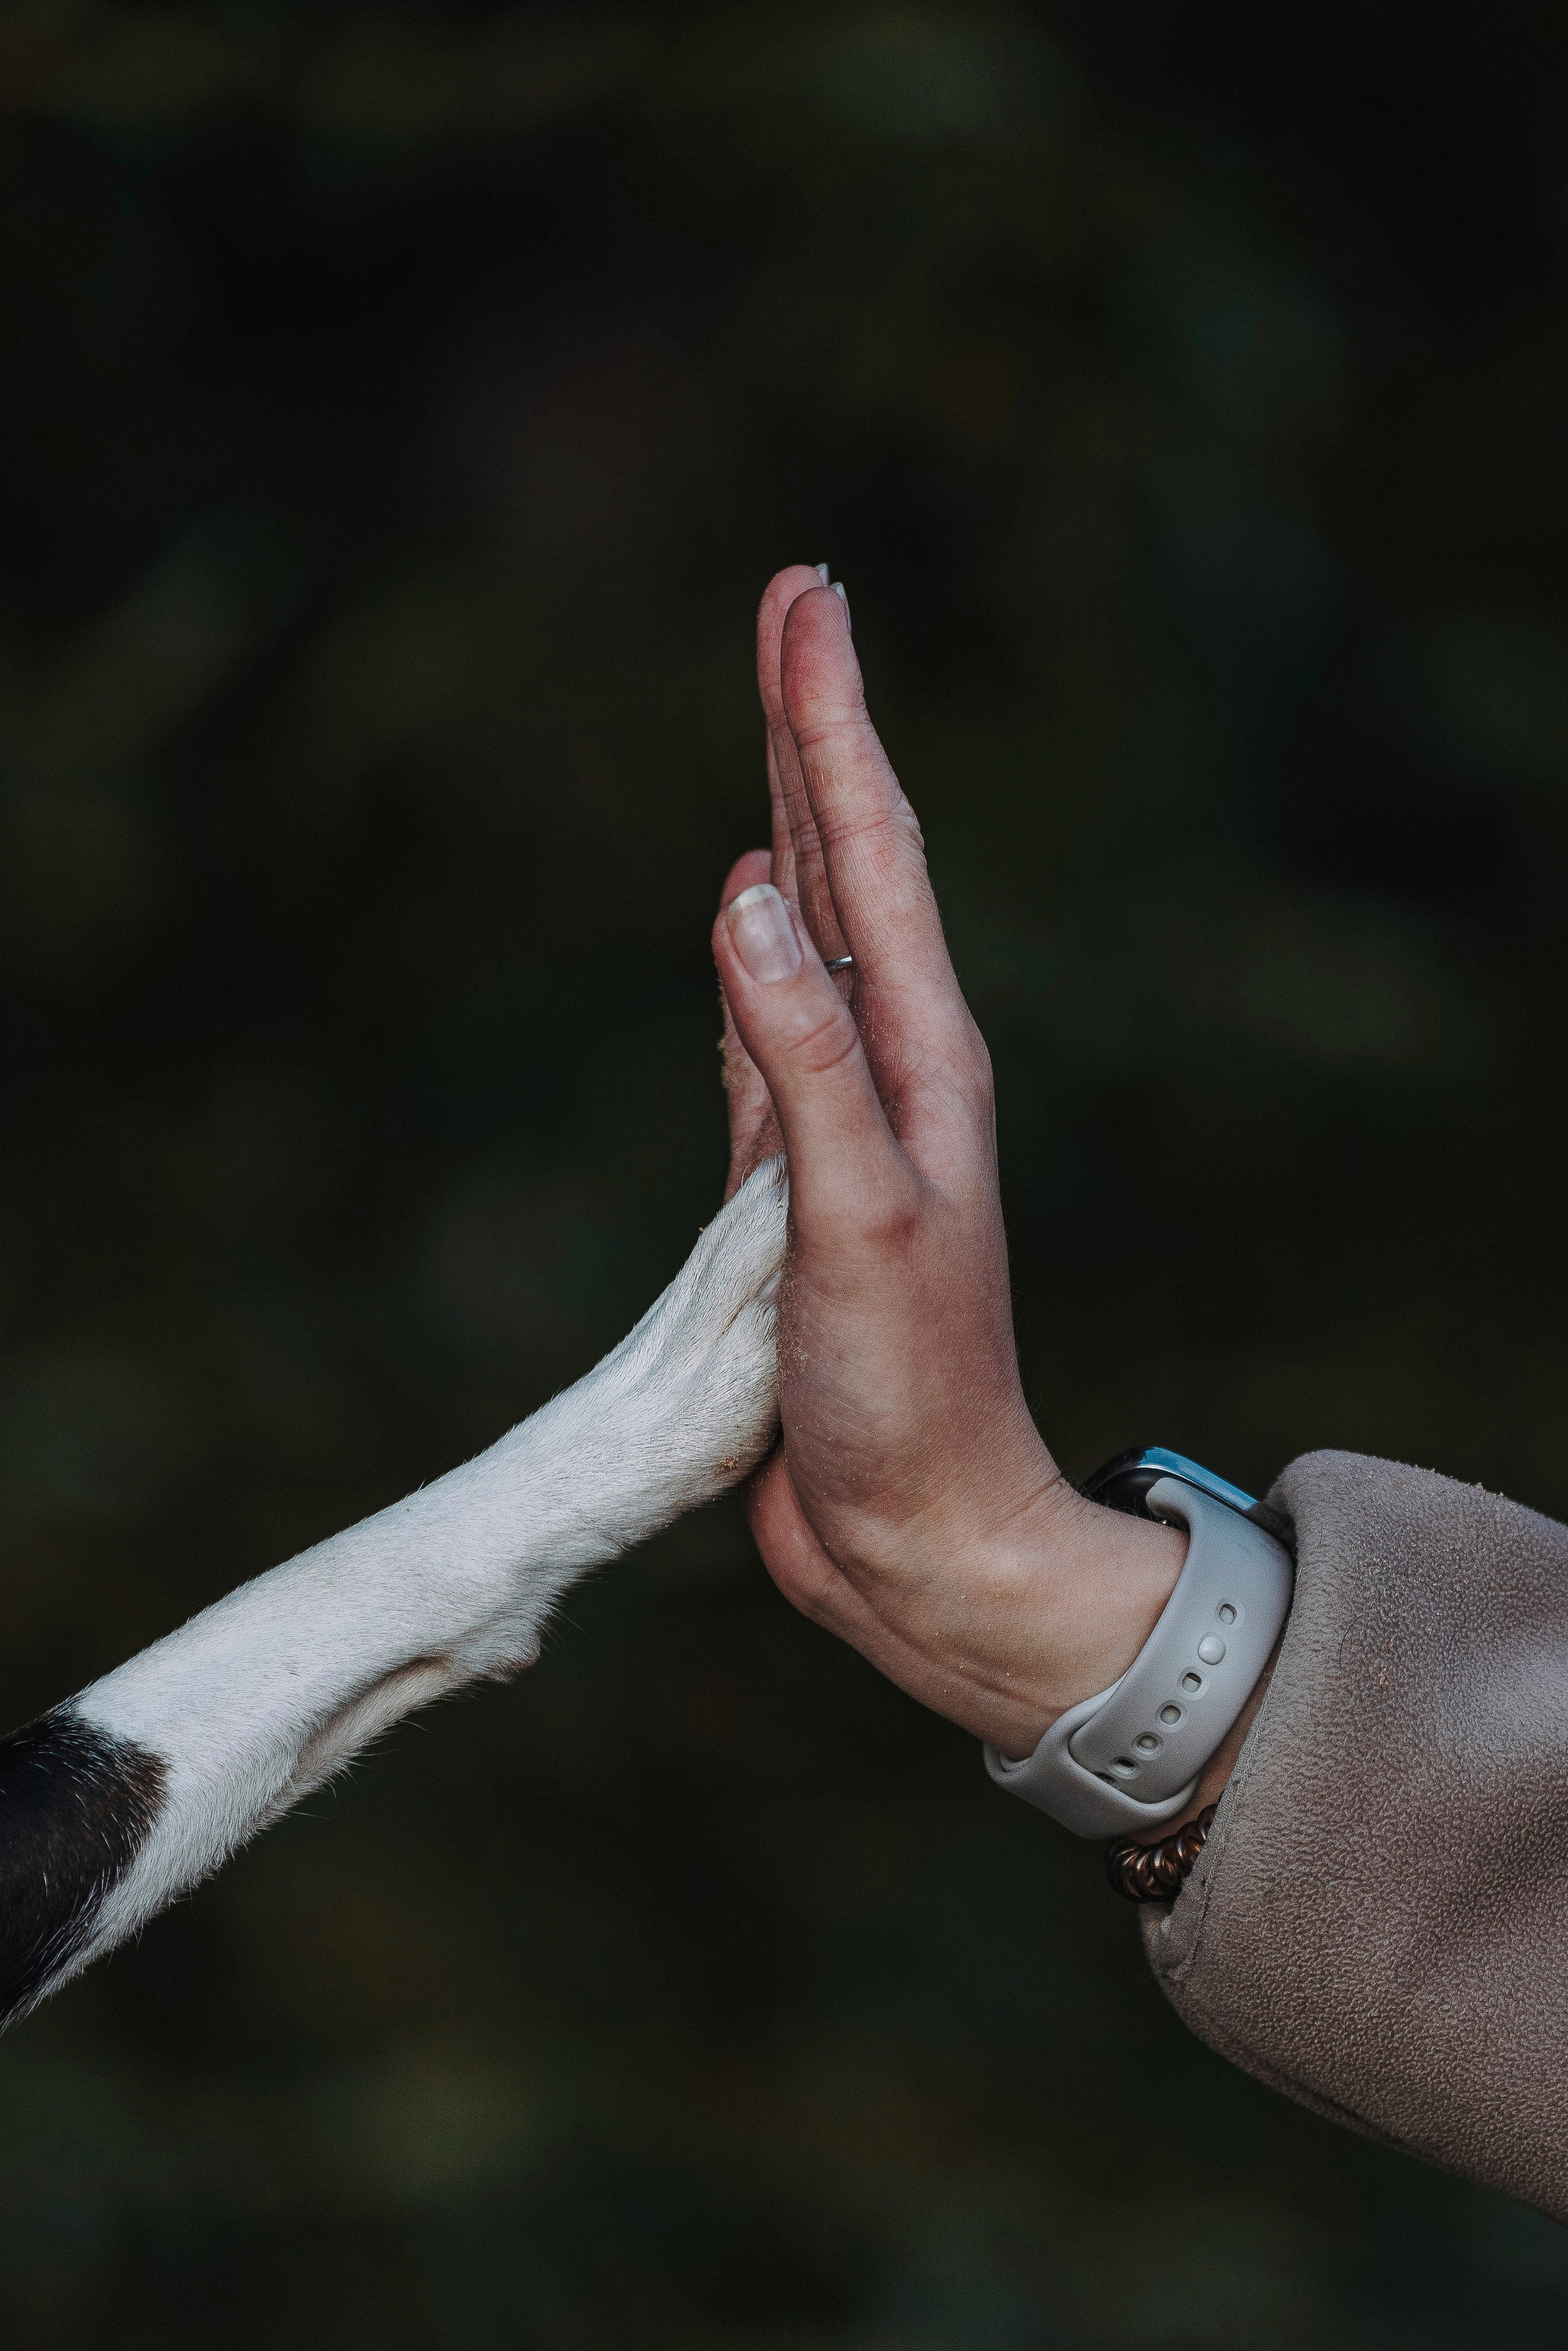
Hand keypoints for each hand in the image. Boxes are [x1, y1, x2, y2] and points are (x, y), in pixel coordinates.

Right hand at [714, 567, 1267, 1811]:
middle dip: (812, 730)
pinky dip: (748, 957)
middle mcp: (888, 1066)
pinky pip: (763, 1032)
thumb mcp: (858, 1218)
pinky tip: (740, 918)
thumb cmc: (908, 1393)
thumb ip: (798, 1062)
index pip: (865, 849)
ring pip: (802, 934)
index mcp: (920, 1056)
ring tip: (773, 731)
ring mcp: (840, 1119)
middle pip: (841, 860)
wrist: (920, 1532)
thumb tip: (742, 897)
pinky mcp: (790, 1183)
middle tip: (793, 607)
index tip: (803, 600)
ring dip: (786, 823)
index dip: (828, 719)